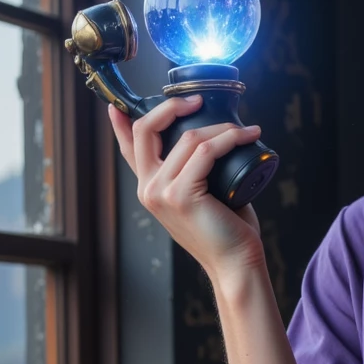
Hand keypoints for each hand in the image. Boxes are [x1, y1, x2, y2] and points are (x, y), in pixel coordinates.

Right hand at [108, 95, 264, 281]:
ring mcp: (161, 192)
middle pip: (146, 130)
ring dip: (220, 127)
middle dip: (171, 107)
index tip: (117, 105)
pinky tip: (247, 136)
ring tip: (245, 130)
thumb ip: (197, 171)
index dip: (121, 123)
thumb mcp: (206, 194)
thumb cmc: (227, 229)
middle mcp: (148, 189)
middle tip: (199, 101)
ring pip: (187, 138)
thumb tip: (212, 138)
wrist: (236, 263)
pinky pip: (205, 152)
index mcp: (150, 188)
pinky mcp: (181, 195)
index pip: (128, 149)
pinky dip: (229, 139)